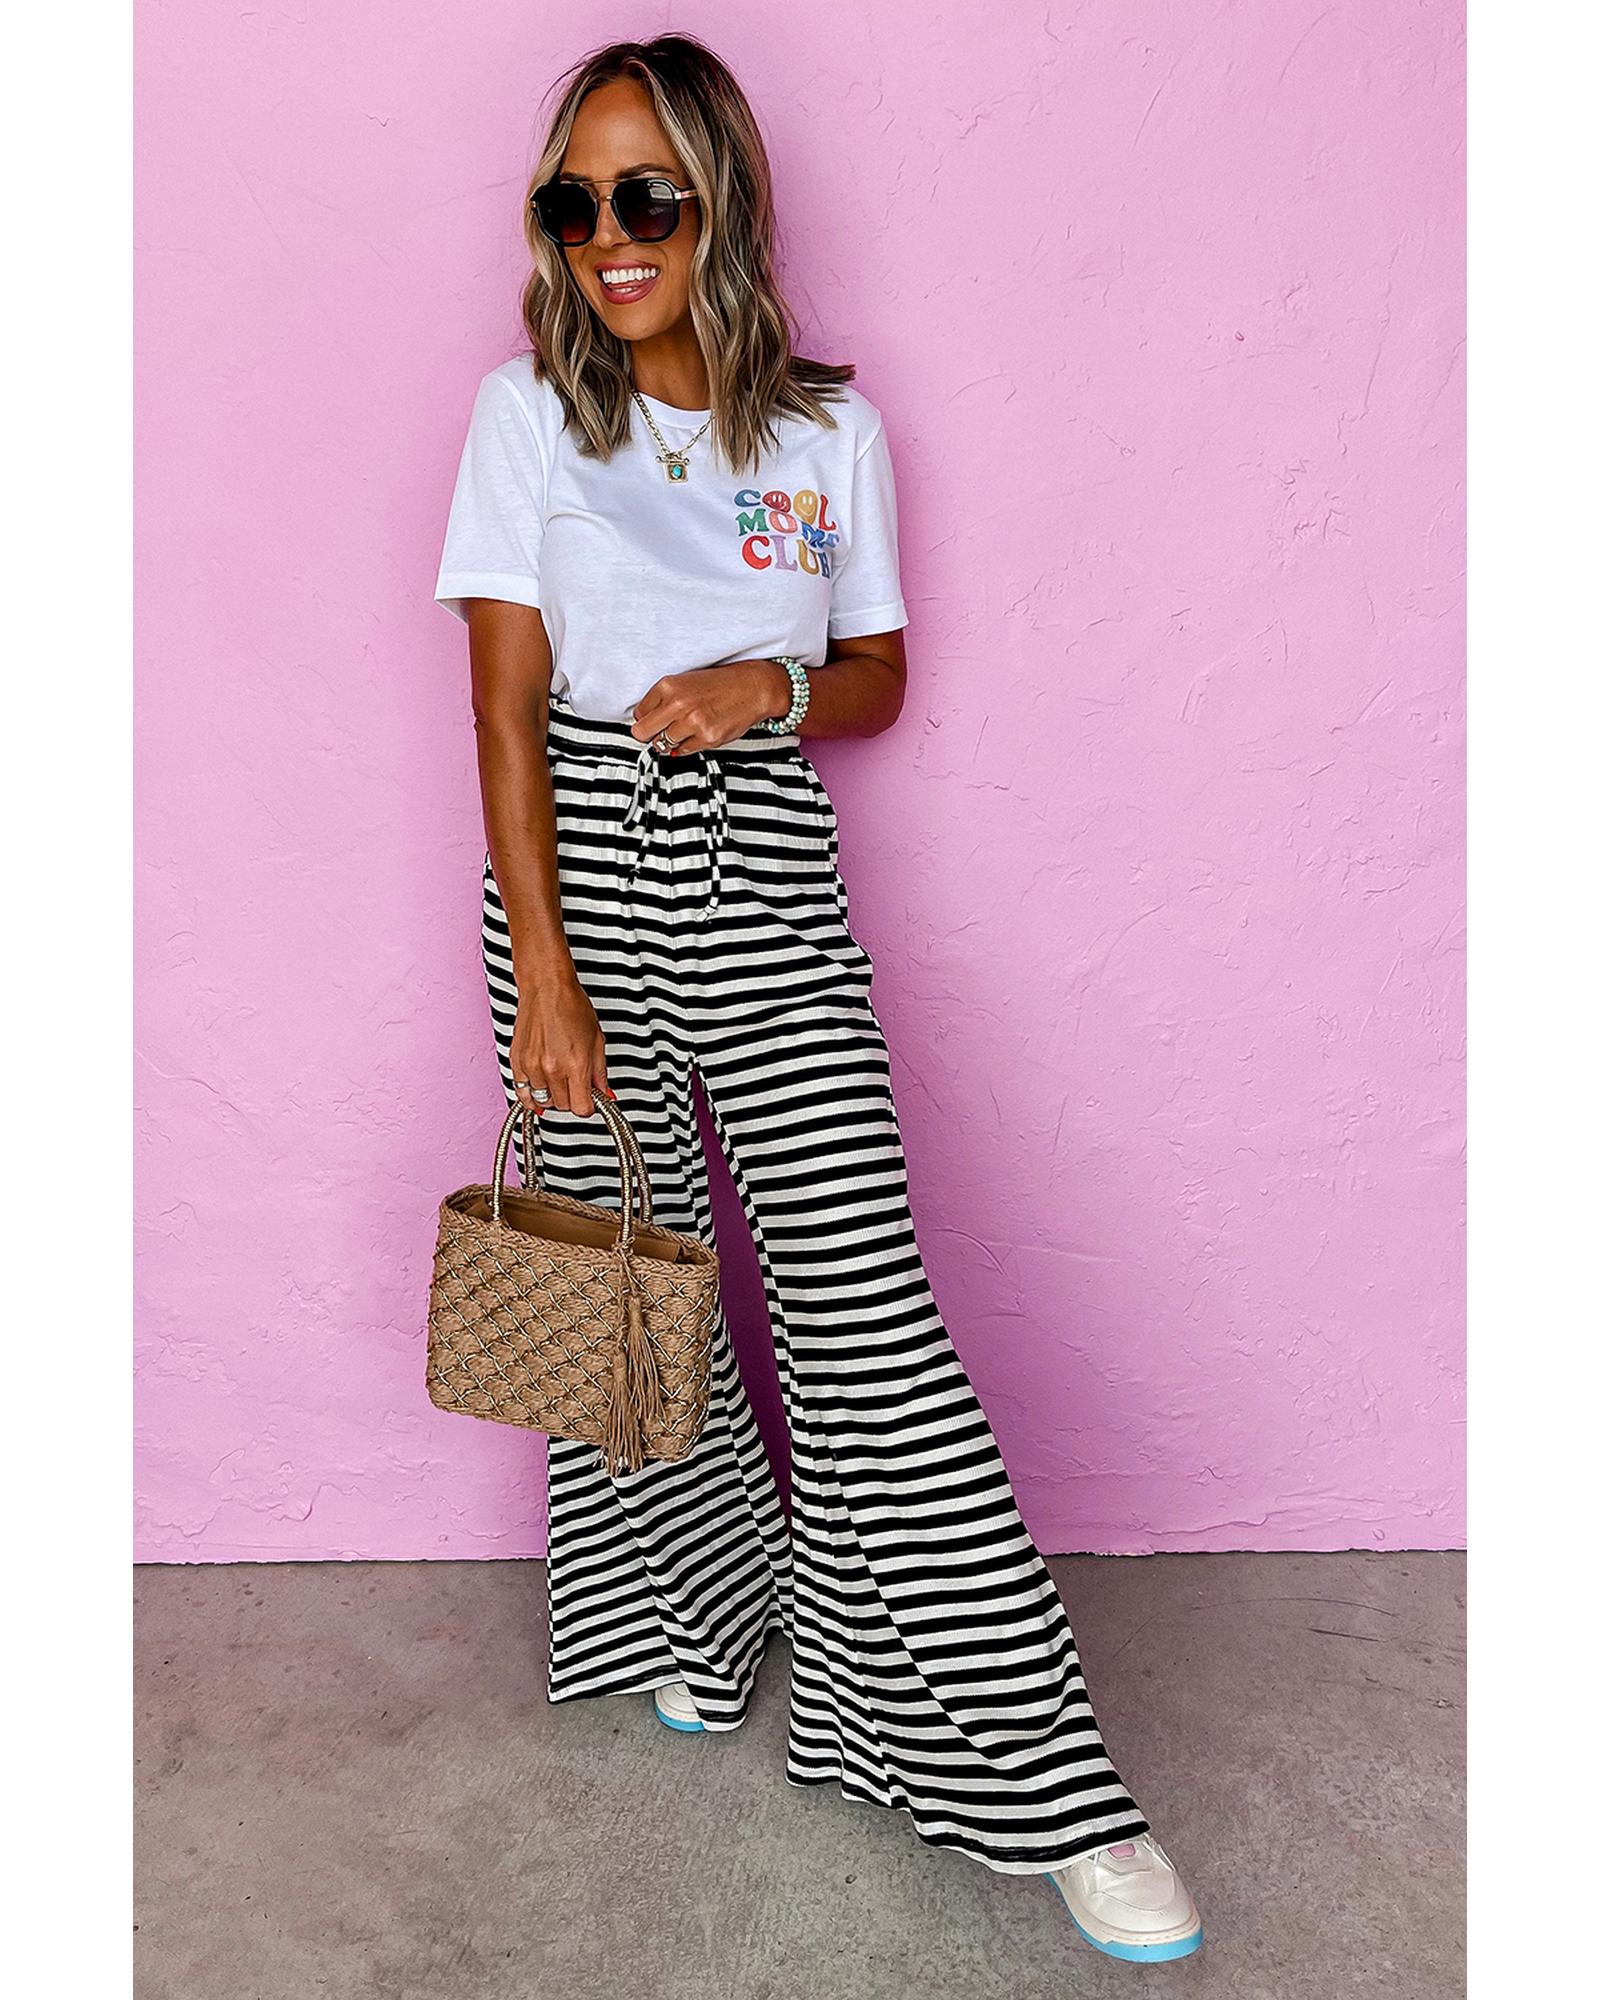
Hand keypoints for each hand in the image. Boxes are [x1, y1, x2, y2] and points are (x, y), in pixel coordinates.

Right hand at [510, 972, 610, 1117]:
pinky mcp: (517, 1061)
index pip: (581, 1108)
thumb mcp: (596, 1040)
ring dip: (553, 1095)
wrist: (546, 988)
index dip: (588, 1106)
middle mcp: (552, 1068)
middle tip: (576, 1084)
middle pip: (563, 1106)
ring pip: (543, 1101)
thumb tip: (605, 1095)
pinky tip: (539, 1091)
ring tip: (559, 1079)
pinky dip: (531, 1096)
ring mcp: (532, 1066)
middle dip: (572, 1098)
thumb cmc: (571, 1006)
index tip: (589, 1100)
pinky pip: (521, 1092)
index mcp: (575, 1064)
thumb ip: (599, 1073)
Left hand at [630, 661, 790, 754]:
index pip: (638, 713)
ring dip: (669, 741)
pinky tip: (697, 733)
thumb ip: (662, 700)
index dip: (645, 719)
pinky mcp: (707, 738)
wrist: (752, 688)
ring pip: (662, 745)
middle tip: (658, 732)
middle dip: (648, 735)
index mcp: (669, 686)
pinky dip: (686, 746)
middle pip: (642, 733)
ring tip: (683, 730)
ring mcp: (692, 723)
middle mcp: (678, 704)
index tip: (652, 720)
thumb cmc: (720, 684)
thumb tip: (643, 722)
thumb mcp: (685, 682)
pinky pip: (683, 751)